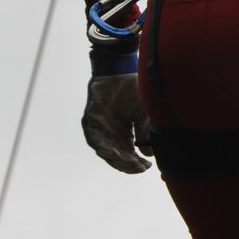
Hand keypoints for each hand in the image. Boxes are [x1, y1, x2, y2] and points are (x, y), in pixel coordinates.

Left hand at [83, 49, 153, 172]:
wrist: (121, 71)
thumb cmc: (134, 90)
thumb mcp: (145, 115)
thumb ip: (145, 133)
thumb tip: (148, 154)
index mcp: (124, 132)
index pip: (128, 153)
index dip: (136, 162)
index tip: (146, 167)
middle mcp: (111, 132)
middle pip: (117, 155)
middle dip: (127, 163)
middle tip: (138, 167)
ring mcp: (100, 128)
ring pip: (104, 149)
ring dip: (115, 157)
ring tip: (127, 162)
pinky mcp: (90, 120)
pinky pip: (93, 137)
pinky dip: (101, 145)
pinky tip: (110, 151)